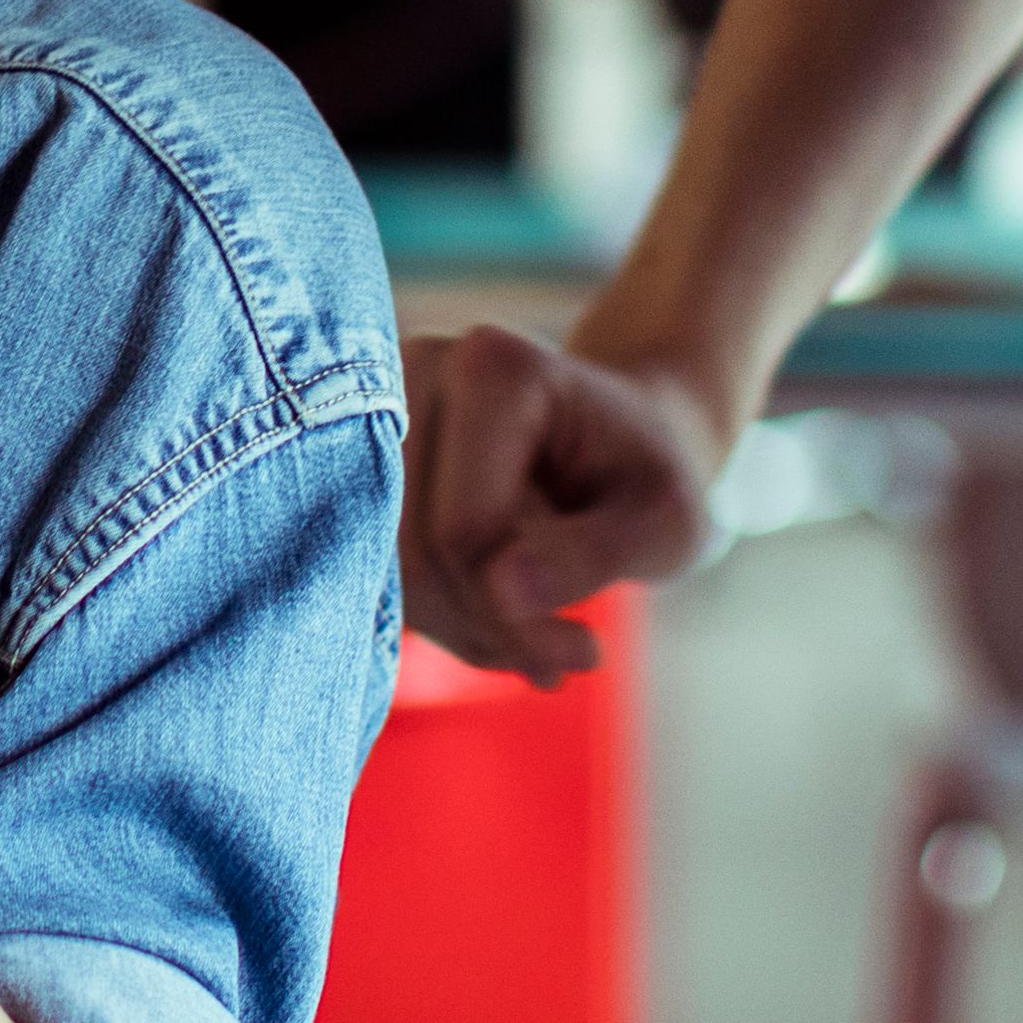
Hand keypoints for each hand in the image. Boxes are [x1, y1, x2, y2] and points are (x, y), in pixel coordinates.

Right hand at [399, 324, 725, 677]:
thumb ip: (591, 555)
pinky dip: (443, 612)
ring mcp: (373, 414)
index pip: (463, 529)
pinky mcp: (357, 459)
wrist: (624, 444)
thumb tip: (500, 593)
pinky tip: (505, 616)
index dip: (511, 613)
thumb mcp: (664, 523)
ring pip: (384, 568)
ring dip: (464, 625)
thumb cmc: (650, 479)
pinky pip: (378, 565)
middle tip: (568, 653)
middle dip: (485, 623)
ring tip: (544, 639)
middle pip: (411, 550)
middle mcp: (413, 373)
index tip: (585, 651)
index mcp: (493, 370)